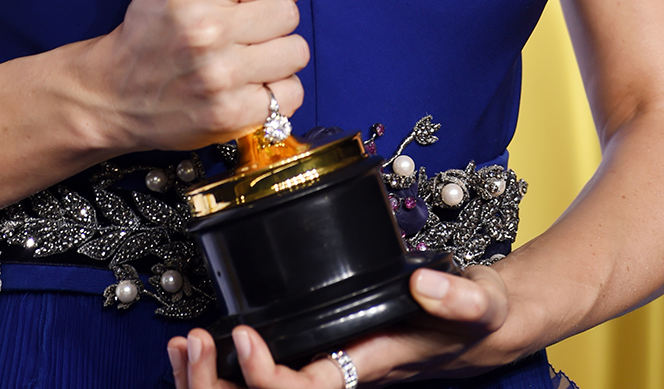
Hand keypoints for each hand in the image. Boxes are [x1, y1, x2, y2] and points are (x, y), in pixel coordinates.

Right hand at [84, 0, 305, 153]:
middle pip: (288, 12)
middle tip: (243, 30)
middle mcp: (207, 29)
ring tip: (248, 58)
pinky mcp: (231, 115)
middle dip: (270, 19)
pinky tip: (249, 87)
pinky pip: (291, 94)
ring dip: (277, 55)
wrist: (113, 95)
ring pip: (295, 51)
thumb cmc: (152, 29)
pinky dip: (275, 92)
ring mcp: (220, 76)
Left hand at [168, 266, 509, 385]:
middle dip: (225, 385)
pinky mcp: (320, 354)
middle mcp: (342, 374)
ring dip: (216, 381)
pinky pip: (263, 378)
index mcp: (369, 365)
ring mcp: (328, 368)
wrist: (478, 329)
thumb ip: (458, 296)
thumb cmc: (475, 317)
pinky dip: (228, 367)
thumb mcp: (479, 302)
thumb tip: (424, 284)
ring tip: (183, 346)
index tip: (246, 337)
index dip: (270, 377)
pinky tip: (202, 343)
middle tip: (195, 342)